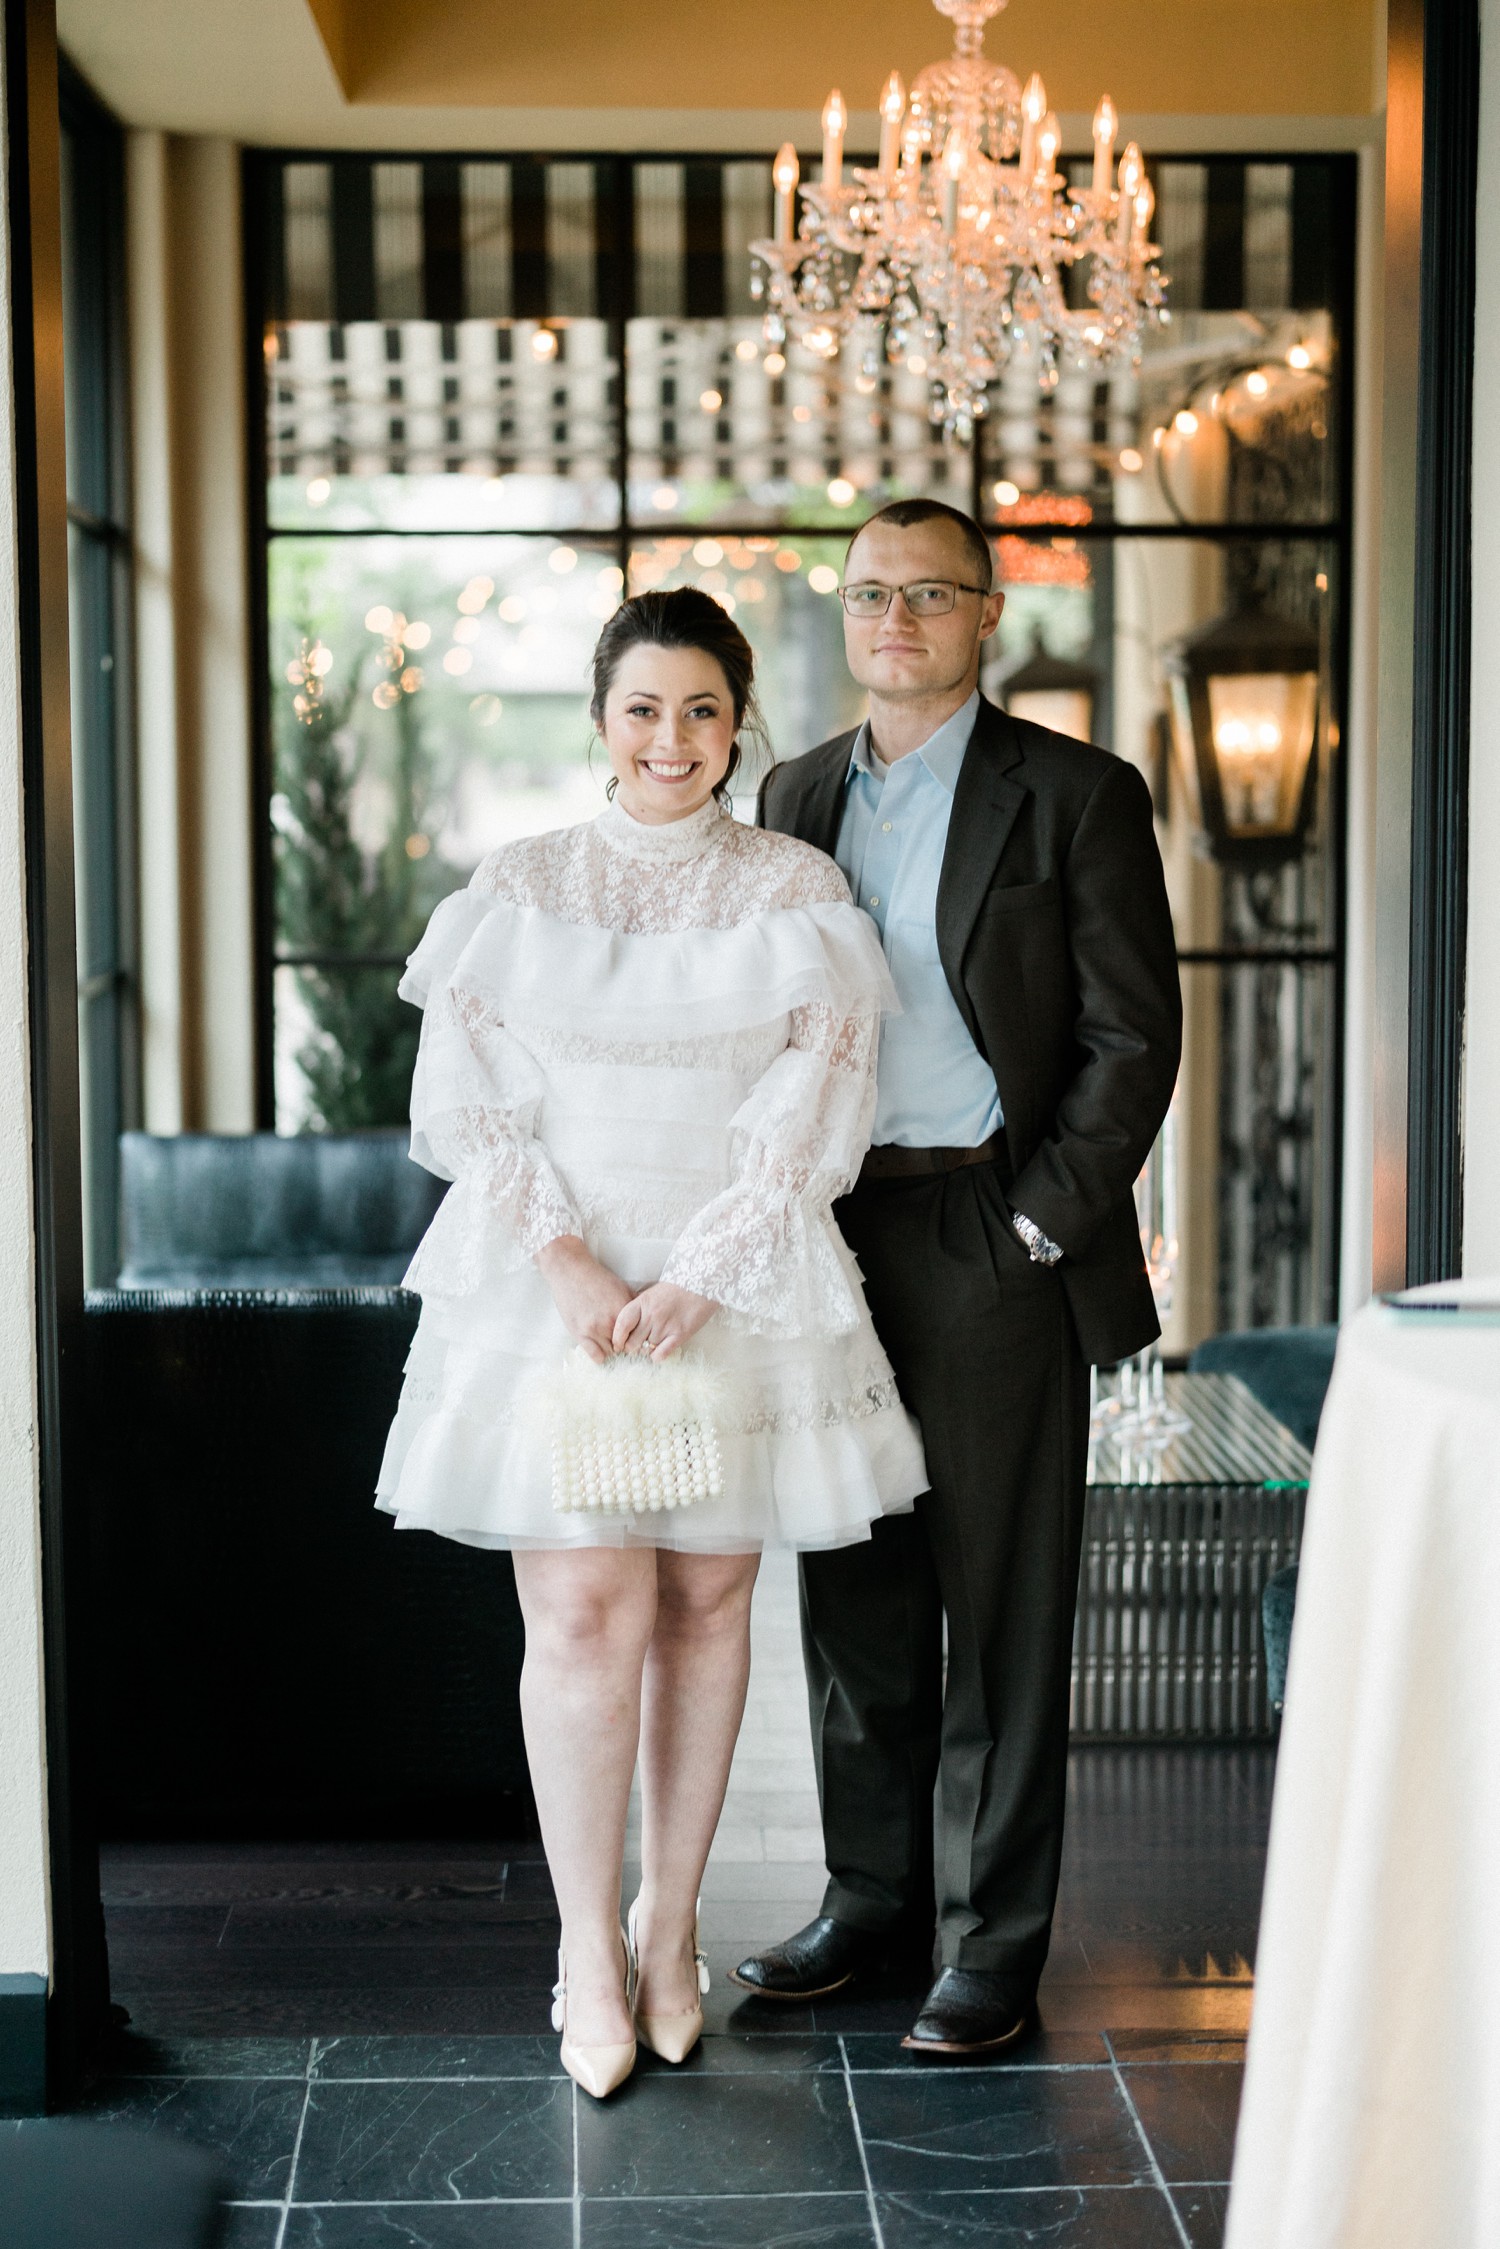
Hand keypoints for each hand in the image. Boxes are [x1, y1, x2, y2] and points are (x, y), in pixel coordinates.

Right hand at [535, 1235, 634, 1363]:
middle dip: (624, 1345)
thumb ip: (634, 1304)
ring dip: (611, 1350)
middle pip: (626, 1346)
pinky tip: (600, 1349)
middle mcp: (611, 1322)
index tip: (634, 1339)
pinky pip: (595, 1356)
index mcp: (624, 1311)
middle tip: (621, 1343)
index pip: (638, 1335)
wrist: (571, 1272)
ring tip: (609, 1344)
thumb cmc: (596, 1278)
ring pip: (611, 1352)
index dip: (637, 1338)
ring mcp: (595, 1329)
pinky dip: (600, 1356)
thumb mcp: (622, 1287)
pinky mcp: (580, 1333)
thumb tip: (647, 1317)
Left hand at [612, 1282, 717, 1361]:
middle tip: (637, 1345)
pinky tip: (660, 1350)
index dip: (617, 1338)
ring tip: (652, 1343)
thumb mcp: (651, 1294)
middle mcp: (652, 1315)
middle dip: (632, 1347)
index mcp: (642, 1303)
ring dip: (647, 1350)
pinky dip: (657, 1356)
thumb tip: (624, 1327)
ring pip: (646, 1350)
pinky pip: (661, 1354)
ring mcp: (666, 1325)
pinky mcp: (680, 1334)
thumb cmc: (674, 1289)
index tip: (618, 1344)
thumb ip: (638, 1309)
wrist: (701, 1284)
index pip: (621, 1325)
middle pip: (632, 1343)